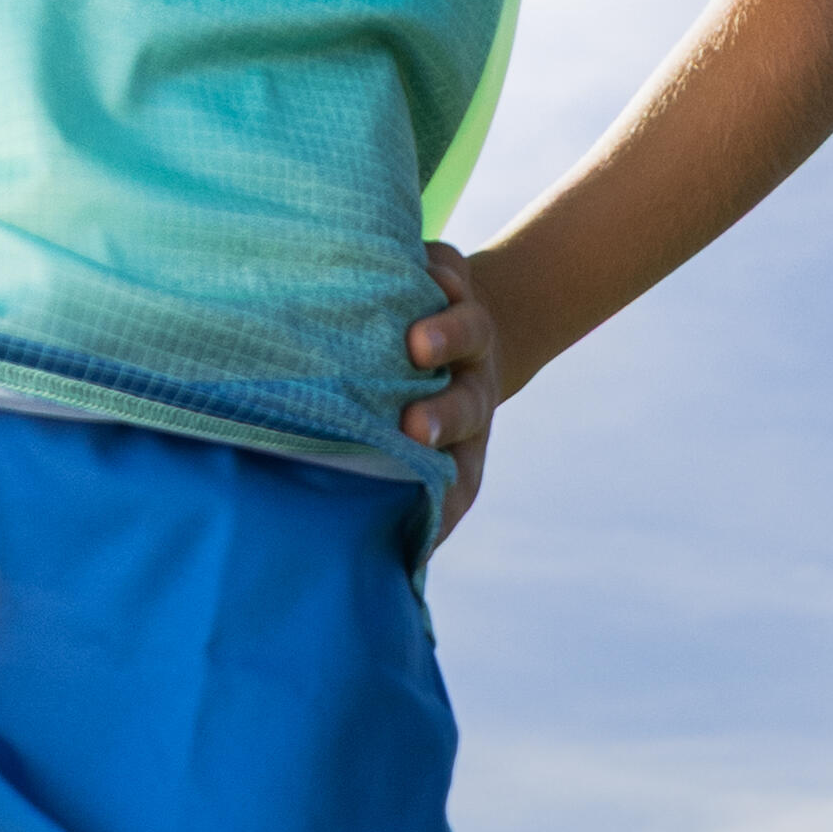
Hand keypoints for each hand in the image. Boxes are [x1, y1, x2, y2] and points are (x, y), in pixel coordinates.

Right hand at [395, 240, 502, 536]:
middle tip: (417, 429)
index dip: (441, 493)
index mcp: (460, 436)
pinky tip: (407, 266)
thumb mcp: (401, 453)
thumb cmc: (412, 405)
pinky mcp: (449, 272)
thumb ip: (387, 501)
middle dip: (444, 415)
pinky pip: (447, 267)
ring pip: (467, 330)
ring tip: (420, 343)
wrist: (460, 320)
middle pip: (469, 404)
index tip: (409, 524)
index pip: (458, 475)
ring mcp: (463, 324)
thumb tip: (363, 566)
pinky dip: (430, 268)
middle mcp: (468, 380)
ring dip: (447, 336)